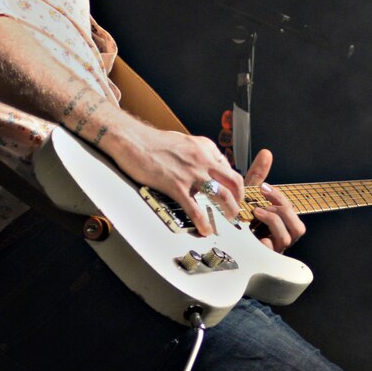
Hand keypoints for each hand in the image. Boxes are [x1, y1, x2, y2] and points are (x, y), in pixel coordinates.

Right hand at [105, 118, 245, 234]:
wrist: (132, 140)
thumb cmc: (153, 141)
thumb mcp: (184, 141)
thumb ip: (198, 153)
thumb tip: (207, 166)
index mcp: (205, 147)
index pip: (229, 168)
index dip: (234, 184)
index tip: (233, 194)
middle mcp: (203, 159)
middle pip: (234, 182)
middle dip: (239, 199)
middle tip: (236, 209)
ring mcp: (191, 173)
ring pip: (221, 195)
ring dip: (228, 211)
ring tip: (228, 220)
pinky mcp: (176, 186)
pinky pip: (195, 208)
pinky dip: (203, 222)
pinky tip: (205, 230)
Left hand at [244, 148, 305, 251]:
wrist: (217, 240)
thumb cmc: (235, 217)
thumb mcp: (246, 196)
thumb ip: (258, 176)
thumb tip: (266, 153)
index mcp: (279, 225)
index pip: (292, 213)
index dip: (280, 199)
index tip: (264, 188)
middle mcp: (279, 238)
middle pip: (298, 228)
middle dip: (282, 210)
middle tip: (262, 201)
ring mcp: (272, 250)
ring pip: (288, 238)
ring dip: (274, 222)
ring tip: (256, 213)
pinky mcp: (262, 259)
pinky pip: (270, 251)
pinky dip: (262, 240)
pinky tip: (249, 233)